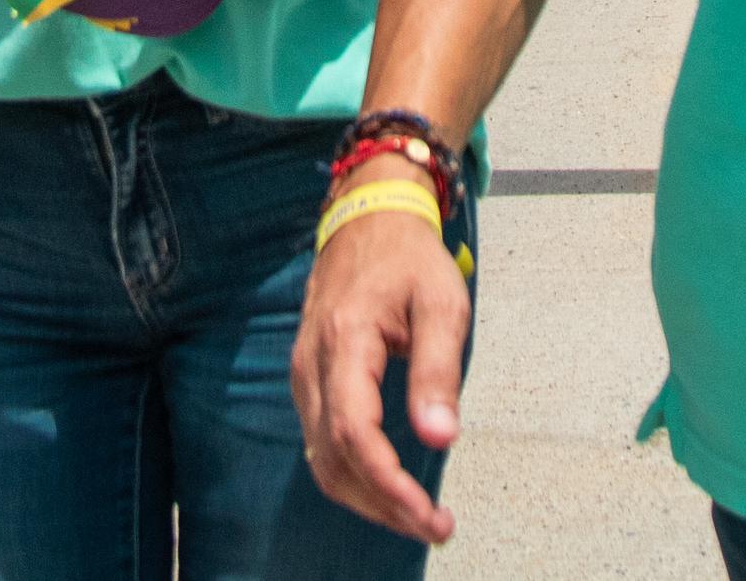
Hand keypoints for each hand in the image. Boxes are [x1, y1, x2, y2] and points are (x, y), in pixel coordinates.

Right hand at [293, 183, 468, 543]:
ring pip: (321, 458)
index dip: (389, 485)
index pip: (354, 433)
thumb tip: (440, 438)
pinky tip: (388, 485)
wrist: (368, 217)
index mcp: (346, 340)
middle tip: (435, 527)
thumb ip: (438, 371)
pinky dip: (352, 475)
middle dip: (382, 505)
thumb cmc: (409, 258)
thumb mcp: (442, 304)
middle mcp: (312, 362)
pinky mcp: (308, 378)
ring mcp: (304, 371)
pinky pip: (320, 441)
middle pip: (333, 458)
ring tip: (417, 516)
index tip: (429, 516)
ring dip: (367, 497)